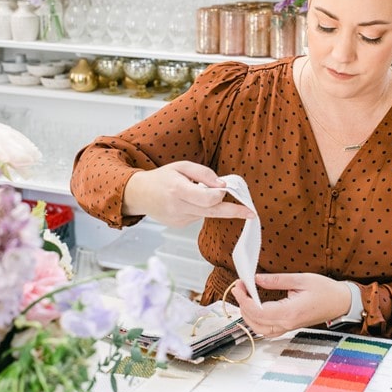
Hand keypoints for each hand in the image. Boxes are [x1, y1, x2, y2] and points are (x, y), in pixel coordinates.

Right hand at [123, 161, 255, 227]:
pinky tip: (186, 201)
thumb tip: (222, 185)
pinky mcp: (180, 225)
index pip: (208, 198)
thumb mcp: (181, 166)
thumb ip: (203, 173)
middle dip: (234, 212)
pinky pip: (198, 216)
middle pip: (213, 212)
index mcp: (178, 190)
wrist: (140, 194)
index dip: (221, 194)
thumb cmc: (161, 177)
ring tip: (193, 192)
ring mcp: (178, 219)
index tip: (228, 190)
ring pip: (206, 214)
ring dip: (210, 205)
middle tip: (251, 213)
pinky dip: (199, 208)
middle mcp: (178, 207)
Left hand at [231, 273, 351, 337]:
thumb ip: (277, 280)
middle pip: (255, 322)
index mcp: (290, 312)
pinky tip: (254, 309)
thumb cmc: (325, 290)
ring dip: (247, 315)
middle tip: (239, 287)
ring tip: (244, 297)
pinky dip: (256, 322)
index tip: (238, 285)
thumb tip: (256, 279)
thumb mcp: (301, 279)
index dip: (244, 299)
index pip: (258, 311)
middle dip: (242, 305)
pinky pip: (267, 330)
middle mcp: (287, 323)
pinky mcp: (289, 326)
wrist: (341, 302)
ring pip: (259, 329)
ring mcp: (288, 327)